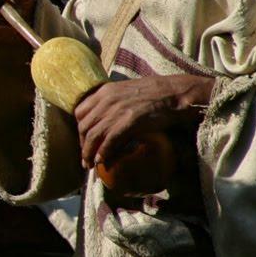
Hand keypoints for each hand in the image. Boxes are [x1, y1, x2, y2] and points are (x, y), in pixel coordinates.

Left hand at [74, 74, 213, 169]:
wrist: (176, 92)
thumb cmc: (155, 93)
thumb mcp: (126, 91)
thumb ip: (112, 101)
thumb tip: (107, 118)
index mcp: (104, 91)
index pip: (79, 112)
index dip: (79, 130)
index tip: (83, 141)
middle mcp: (106, 100)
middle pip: (84, 127)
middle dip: (82, 145)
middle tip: (85, 158)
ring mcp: (116, 111)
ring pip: (93, 136)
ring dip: (89, 153)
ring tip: (90, 165)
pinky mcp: (129, 122)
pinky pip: (109, 141)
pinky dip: (103, 153)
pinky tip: (102, 162)